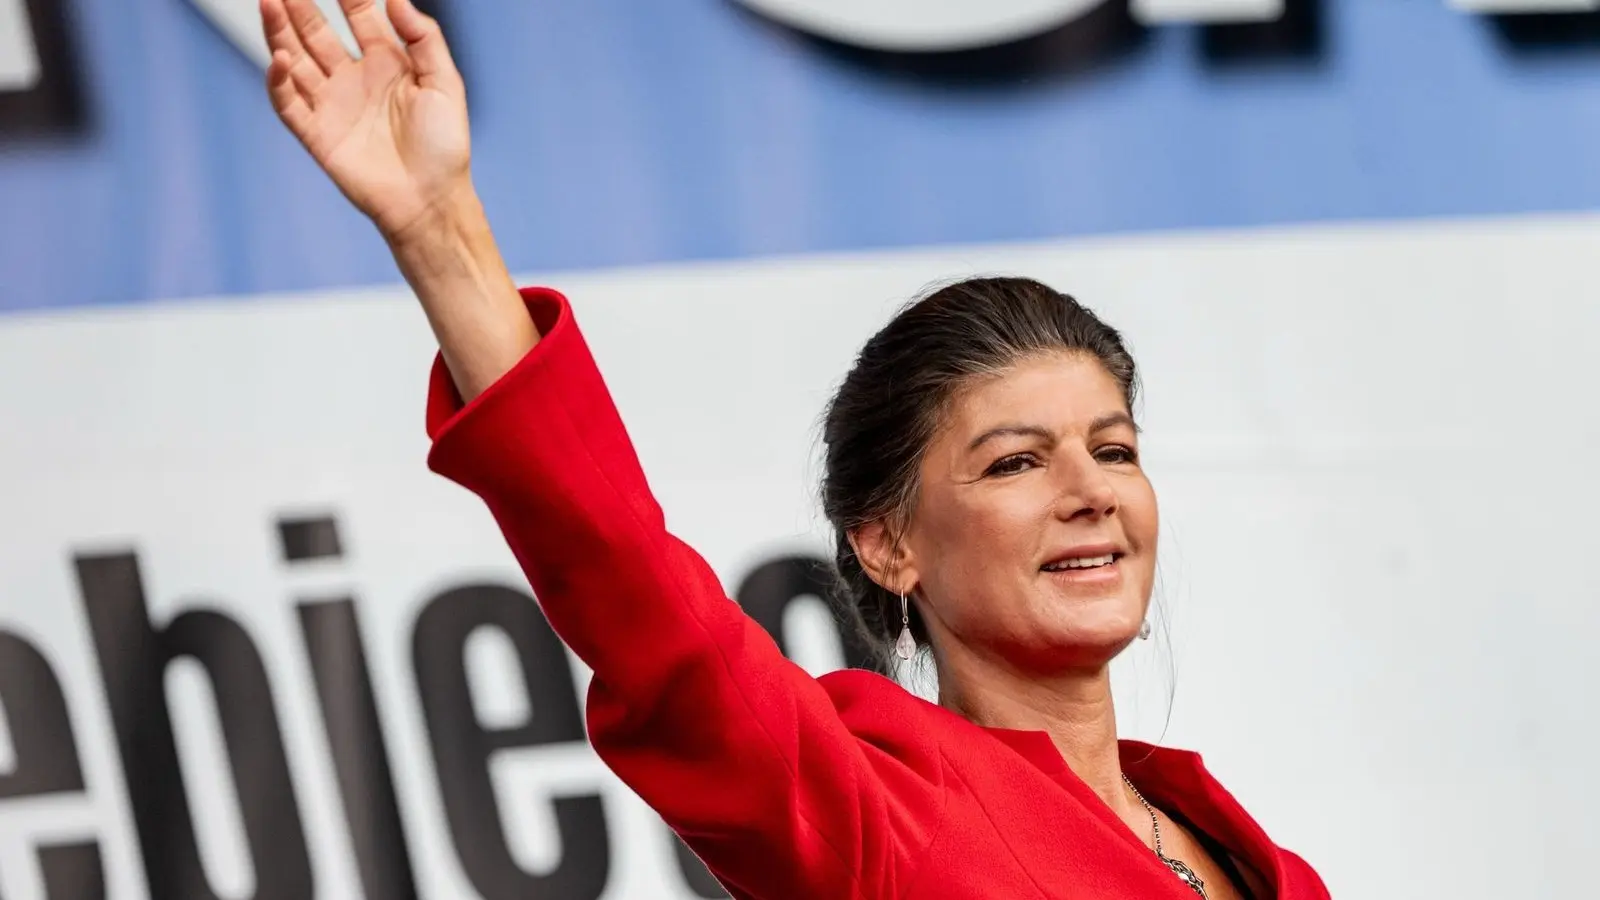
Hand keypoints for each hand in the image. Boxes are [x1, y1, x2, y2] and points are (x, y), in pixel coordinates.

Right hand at [262, 0, 470, 241]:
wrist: (431, 200)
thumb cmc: (444, 146)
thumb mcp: (444, 83)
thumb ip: (423, 38)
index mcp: (387, 63)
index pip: (359, 15)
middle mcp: (354, 79)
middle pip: (317, 32)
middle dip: (300, 6)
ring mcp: (332, 105)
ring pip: (296, 60)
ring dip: (279, 32)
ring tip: (268, 3)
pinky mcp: (317, 134)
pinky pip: (289, 104)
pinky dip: (279, 82)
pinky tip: (279, 58)